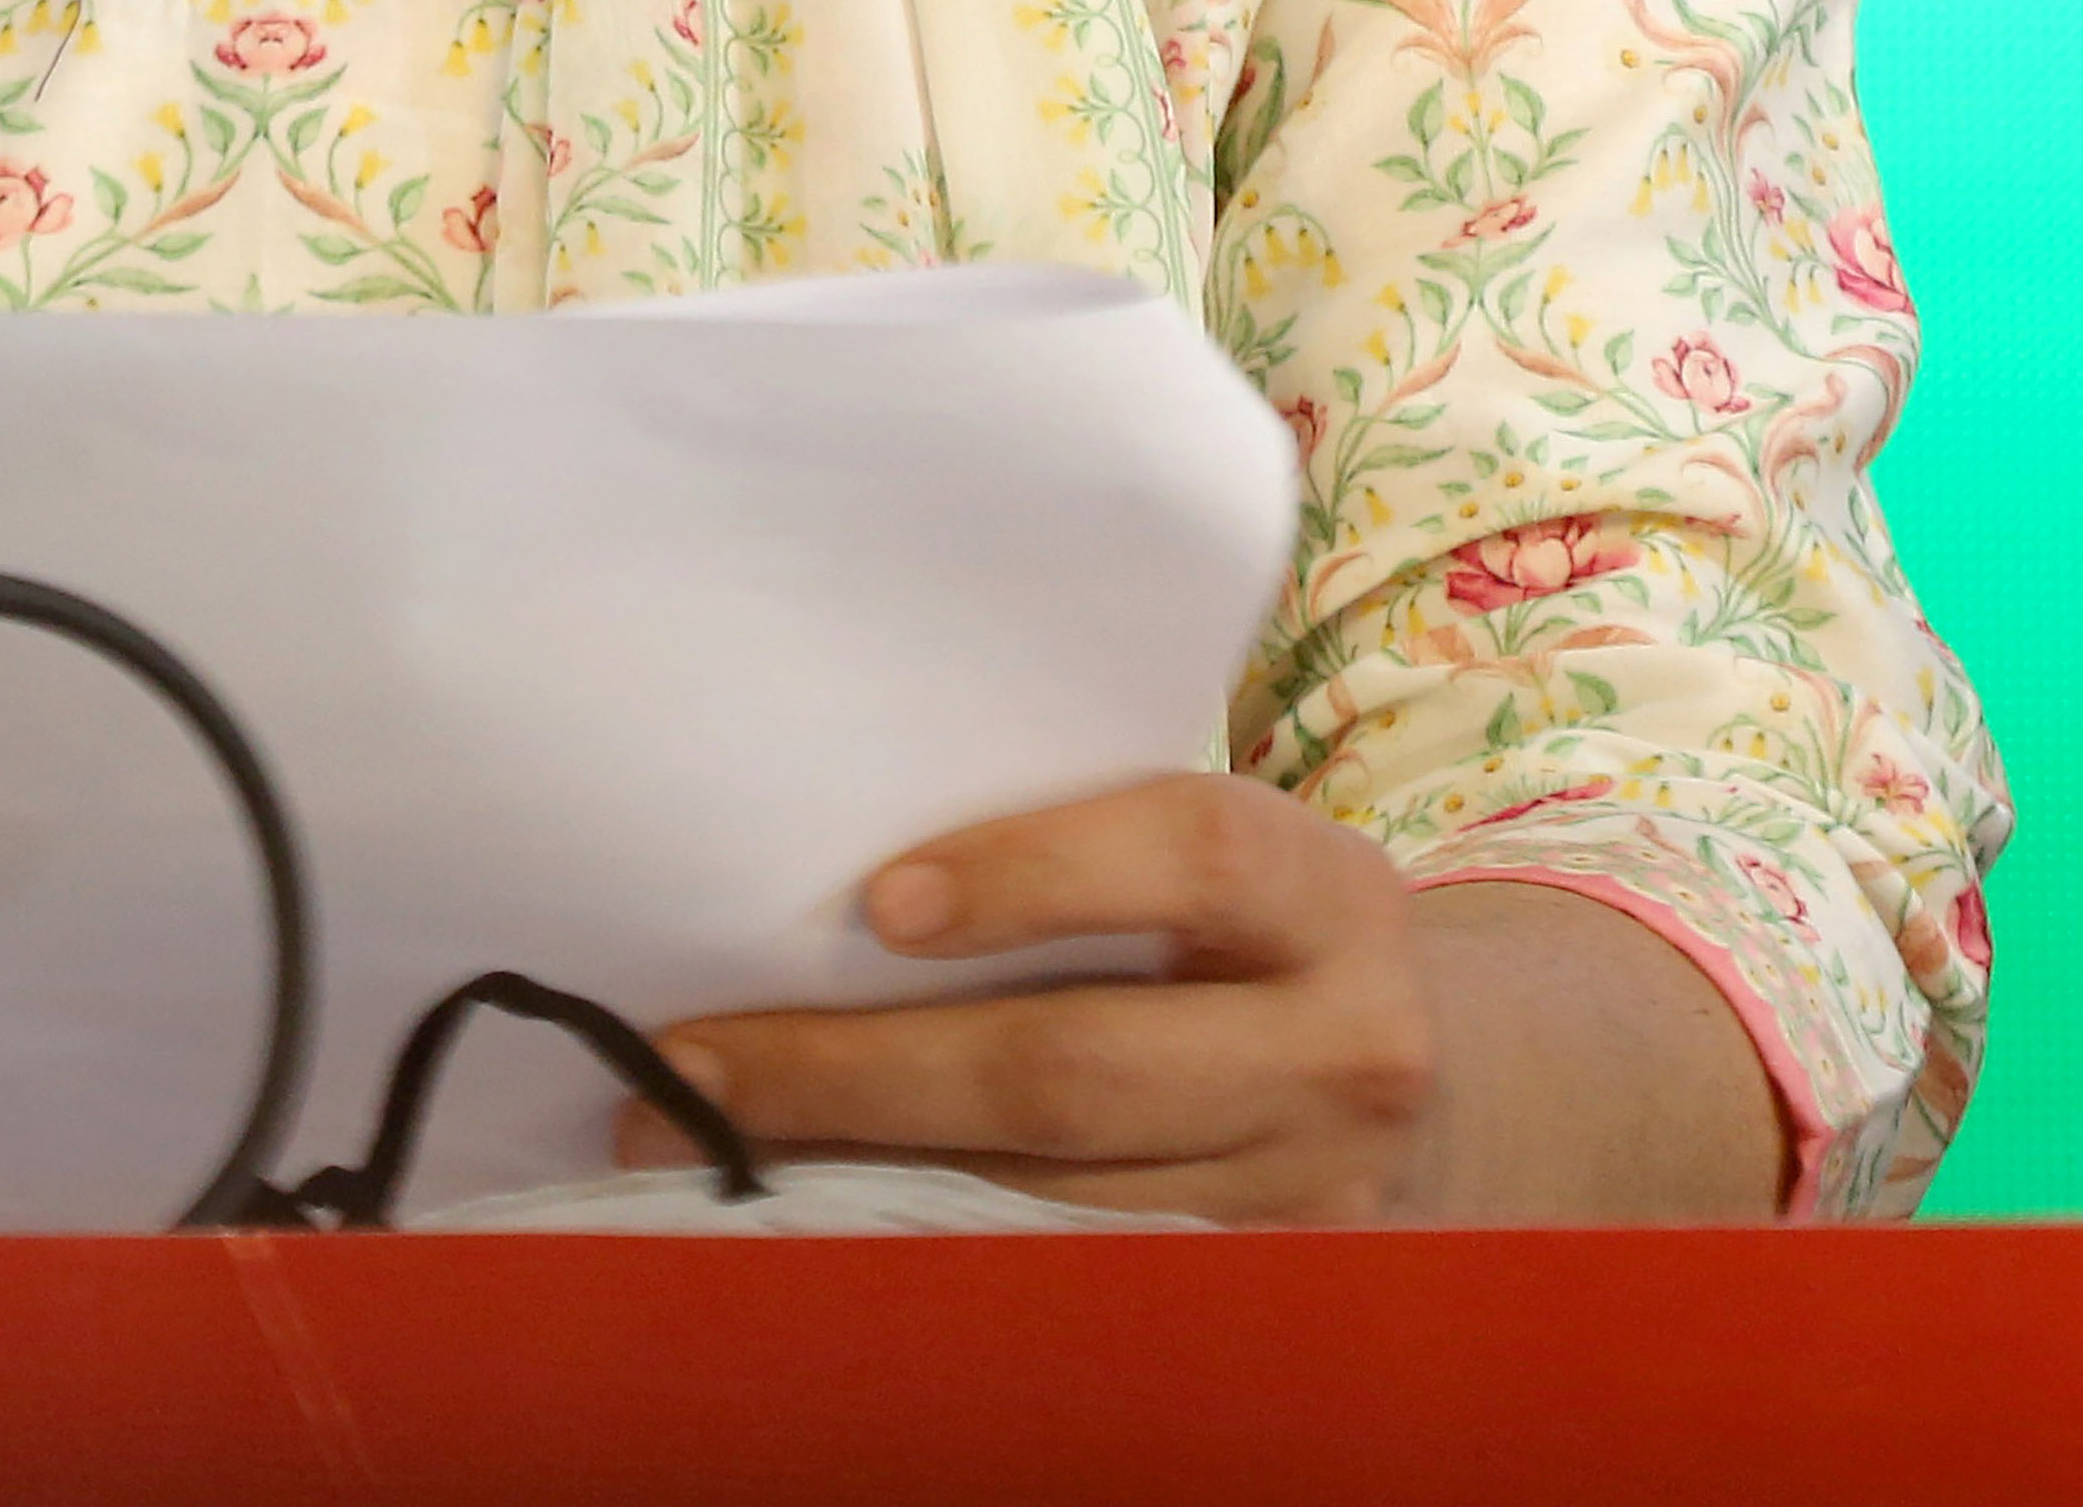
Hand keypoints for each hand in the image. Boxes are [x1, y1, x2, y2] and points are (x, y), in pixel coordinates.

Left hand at [629, 773, 1438, 1225]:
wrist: (1442, 1077)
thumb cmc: (1264, 928)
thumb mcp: (1226, 852)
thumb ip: (1090, 842)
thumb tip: (833, 885)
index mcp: (1321, 891)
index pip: (1188, 853)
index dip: (1033, 873)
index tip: (879, 905)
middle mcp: (1342, 1049)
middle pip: (1081, 1067)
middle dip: (865, 1071)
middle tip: (696, 1063)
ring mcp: (1308, 1197)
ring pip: (1053, 1203)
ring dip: (863, 1179)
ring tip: (713, 1153)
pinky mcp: (1263, 1296)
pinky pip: (1074, 1277)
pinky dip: (936, 1250)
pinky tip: (823, 1224)